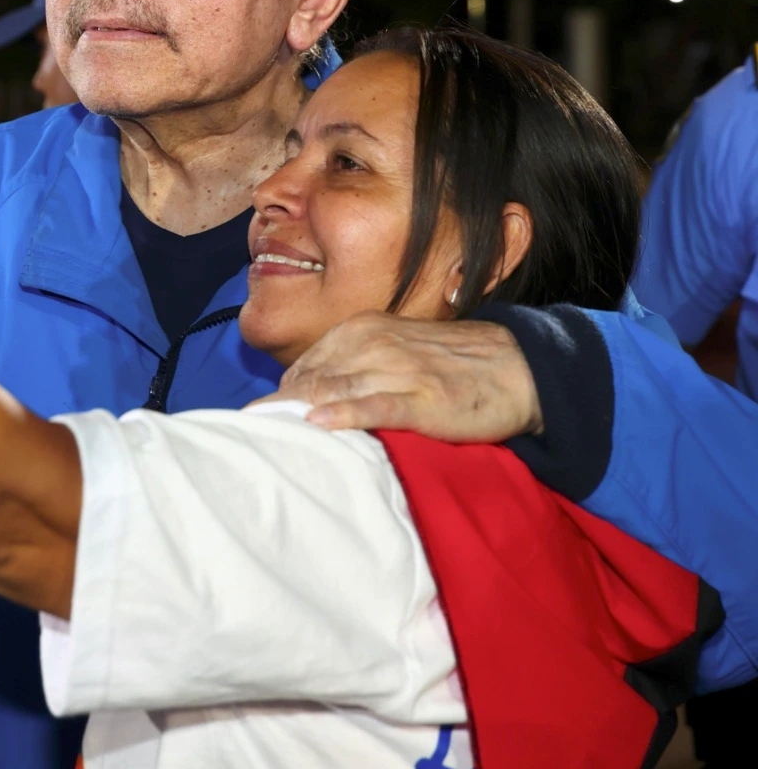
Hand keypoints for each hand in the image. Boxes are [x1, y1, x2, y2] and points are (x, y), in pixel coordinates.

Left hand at [275, 311, 543, 440]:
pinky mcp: (421, 399)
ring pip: (334, 391)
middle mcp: (373, 345)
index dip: (280, 394)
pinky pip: (373, 407)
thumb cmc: (448, 366)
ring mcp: (397, 371)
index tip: (257, 420)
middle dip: (279, 408)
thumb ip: (353, 366)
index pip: (305, 365)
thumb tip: (307, 395)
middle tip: (251, 437)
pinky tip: (317, 427)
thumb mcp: (394, 351)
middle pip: (311, 380)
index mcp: (362, 330)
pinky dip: (343, 416)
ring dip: (298, 414)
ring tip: (268, 438)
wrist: (516, 369)